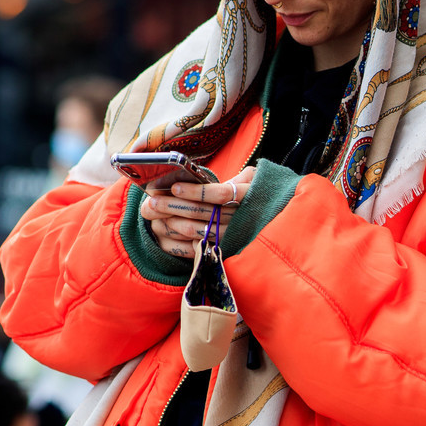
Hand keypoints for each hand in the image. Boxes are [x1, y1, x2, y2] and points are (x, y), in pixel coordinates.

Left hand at [140, 167, 256, 260]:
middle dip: (174, 206)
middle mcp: (241, 219)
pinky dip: (177, 242)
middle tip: (152, 201)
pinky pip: (197, 249)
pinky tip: (163, 232)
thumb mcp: (252, 181)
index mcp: (248, 197)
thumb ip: (236, 177)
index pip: (221, 194)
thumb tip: (206, 175)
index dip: (197, 192)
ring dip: (172, 222)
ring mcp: (232, 238)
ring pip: (197, 231)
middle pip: (203, 213)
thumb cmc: (256, 196)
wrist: (273, 223)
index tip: (174, 187)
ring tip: (154, 212)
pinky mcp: (222, 251)